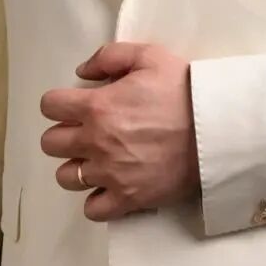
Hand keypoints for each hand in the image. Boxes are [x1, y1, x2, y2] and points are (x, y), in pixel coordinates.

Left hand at [39, 41, 200, 220]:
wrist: (216, 129)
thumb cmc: (184, 89)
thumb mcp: (149, 56)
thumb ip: (109, 57)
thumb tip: (82, 72)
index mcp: (96, 106)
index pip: (49, 106)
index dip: (60, 103)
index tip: (75, 105)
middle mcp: (94, 142)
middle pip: (50, 143)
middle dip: (64, 134)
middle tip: (87, 131)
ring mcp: (109, 174)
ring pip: (66, 177)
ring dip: (77, 167)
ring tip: (98, 160)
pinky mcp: (127, 199)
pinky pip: (92, 209)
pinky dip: (96, 200)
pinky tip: (109, 186)